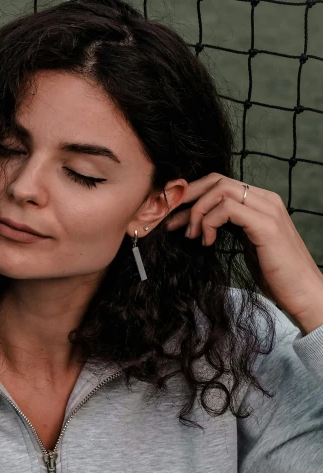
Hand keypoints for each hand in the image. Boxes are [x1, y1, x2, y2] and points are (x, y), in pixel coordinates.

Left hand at [165, 172, 322, 331]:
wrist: (303, 292)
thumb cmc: (275, 274)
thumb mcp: (246, 244)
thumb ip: (227, 228)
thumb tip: (194, 224)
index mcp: (260, 201)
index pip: (219, 183)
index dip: (191, 195)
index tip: (171, 214)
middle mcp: (265, 199)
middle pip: (216, 180)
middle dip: (187, 196)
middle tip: (169, 218)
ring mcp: (267, 209)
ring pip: (219, 190)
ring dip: (197, 211)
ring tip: (191, 236)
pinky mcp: (266, 224)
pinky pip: (227, 208)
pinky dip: (209, 223)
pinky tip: (207, 242)